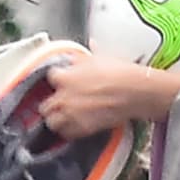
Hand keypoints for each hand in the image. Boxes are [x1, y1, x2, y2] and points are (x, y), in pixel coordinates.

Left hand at [39, 53, 177, 140]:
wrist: (133, 92)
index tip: (62, 80)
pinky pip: (67, 134)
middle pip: (45, 105)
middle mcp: (63, 97)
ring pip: (52, 122)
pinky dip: (68, 132)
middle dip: (51, 104)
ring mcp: (71, 114)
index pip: (50, 77)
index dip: (57, 79)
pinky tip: (74, 127)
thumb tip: (91, 45)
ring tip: (63, 118)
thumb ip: (89, 56)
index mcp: (65, 77)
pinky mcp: (82, 129)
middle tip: (59, 103)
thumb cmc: (119, 73)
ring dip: (56, 120)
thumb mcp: (102, 57)